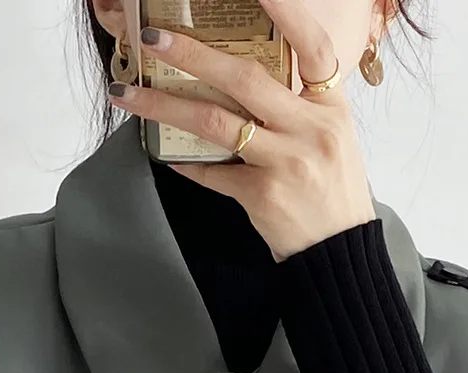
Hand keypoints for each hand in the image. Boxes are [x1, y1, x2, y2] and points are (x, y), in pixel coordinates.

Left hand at [105, 0, 378, 260]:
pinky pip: (213, 172)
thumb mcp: (331, 136)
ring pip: (216, 123)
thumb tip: (243, 76)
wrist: (339, 252)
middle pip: (245, 79)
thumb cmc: (334, 190)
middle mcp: (308, 129)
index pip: (312, 46)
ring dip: (165, 107)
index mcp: (329, 107)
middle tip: (154, 39)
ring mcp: (284, 163)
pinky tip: (165, 153)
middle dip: (194, 55)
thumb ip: (297, 105)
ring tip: (128, 95)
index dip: (287, 12)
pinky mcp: (261, 196)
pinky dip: (186, 163)